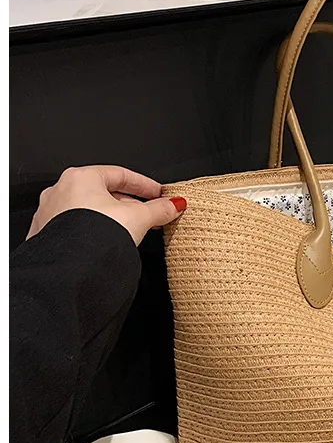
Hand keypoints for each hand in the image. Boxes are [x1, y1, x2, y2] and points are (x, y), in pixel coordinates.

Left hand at [27, 165, 186, 244]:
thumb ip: (158, 209)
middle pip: (105, 192)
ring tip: (132, 230)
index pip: (120, 174)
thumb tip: (173, 205)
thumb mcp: (138, 218)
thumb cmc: (94, 237)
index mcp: (80, 177)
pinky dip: (96, 230)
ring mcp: (51, 213)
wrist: (72, 268)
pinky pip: (78, 226)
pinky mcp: (48, 234)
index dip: (144, 184)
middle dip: (130, 203)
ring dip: (113, 217)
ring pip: (90, 209)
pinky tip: (109, 241)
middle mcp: (61, 190)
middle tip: (149, 214)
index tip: (157, 193)